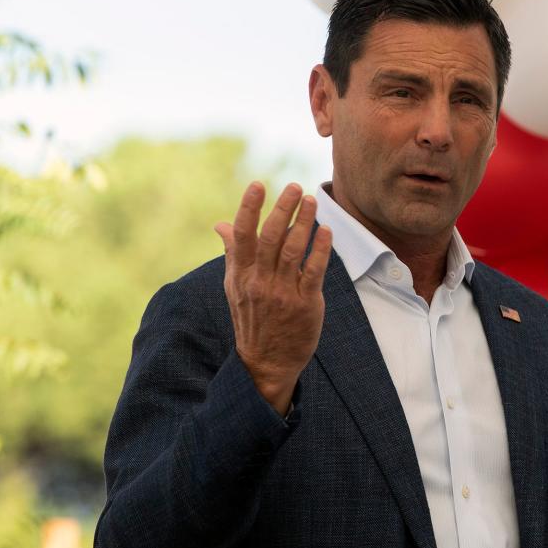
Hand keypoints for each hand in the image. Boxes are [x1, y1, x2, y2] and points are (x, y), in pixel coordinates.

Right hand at [214, 182, 331, 414]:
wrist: (266, 362)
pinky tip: (326, 231)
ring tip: (312, 201)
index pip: (242, 236)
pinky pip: (313, 271)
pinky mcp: (305, 304)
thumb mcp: (236, 287)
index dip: (249, 209)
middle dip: (282, 209)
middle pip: (270, 238)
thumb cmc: (253, 318)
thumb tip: (221, 224)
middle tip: (295, 187)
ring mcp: (282, 293)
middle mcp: (259, 282)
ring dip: (304, 223)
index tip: (258, 185)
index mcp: (241, 275)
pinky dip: (320, 249)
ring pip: (292, 251)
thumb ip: (233, 253)